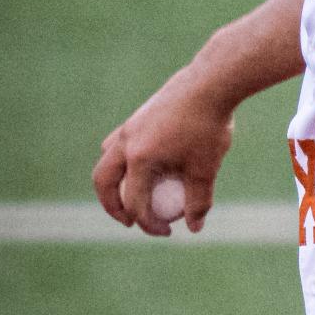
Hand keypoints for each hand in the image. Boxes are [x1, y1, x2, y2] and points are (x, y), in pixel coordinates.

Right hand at [92, 66, 234, 235]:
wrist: (210, 83)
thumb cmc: (209, 126)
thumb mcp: (206, 168)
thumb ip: (199, 200)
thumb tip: (194, 228)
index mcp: (140, 158)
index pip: (136, 202)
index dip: (149, 224)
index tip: (167, 231)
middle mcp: (126, 143)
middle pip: (104, 182)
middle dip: (113, 206)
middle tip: (130, 221)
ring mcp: (129, 127)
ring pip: (107, 159)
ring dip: (113, 181)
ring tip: (130, 194)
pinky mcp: (137, 117)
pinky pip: (118, 143)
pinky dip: (123, 160)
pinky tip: (144, 164)